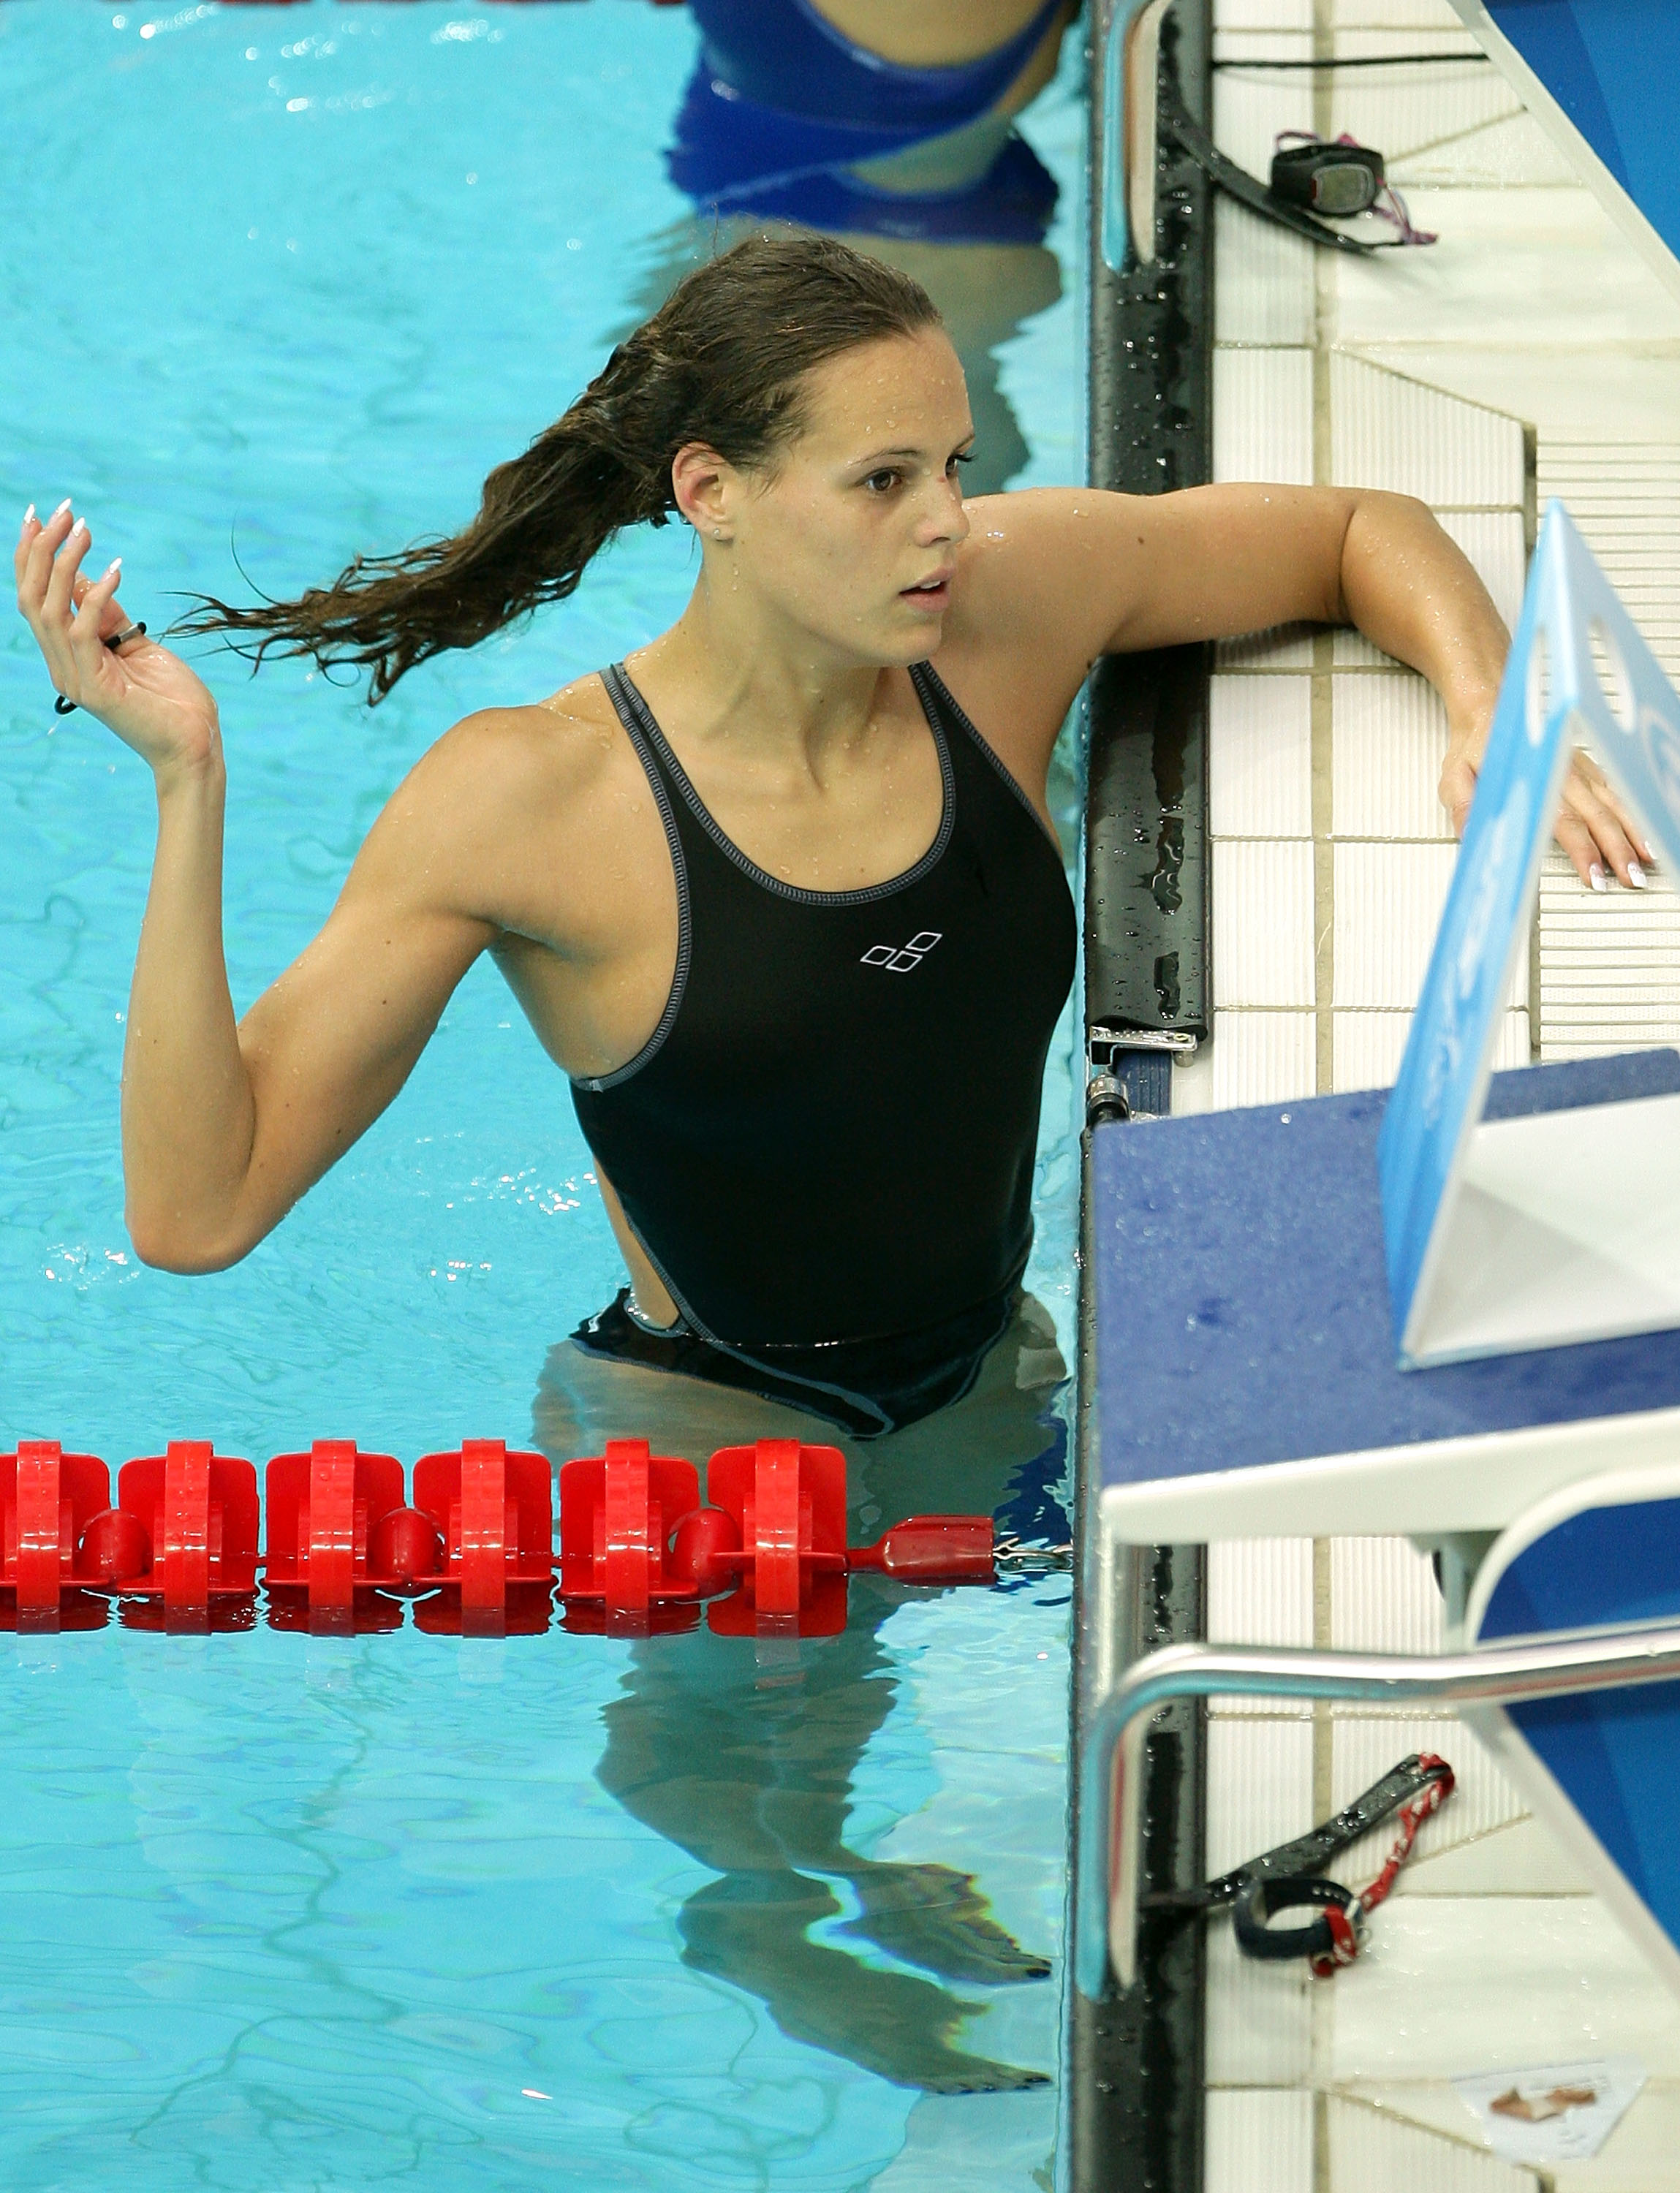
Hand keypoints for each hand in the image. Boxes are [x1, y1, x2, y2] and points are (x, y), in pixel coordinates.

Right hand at [16, 501, 221, 783]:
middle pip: (32, 598)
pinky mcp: (95, 688)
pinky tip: (118, 570)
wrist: (194, 746)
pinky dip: (97, 596)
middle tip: (61, 510)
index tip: (40, 514)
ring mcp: (75, 678)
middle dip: (42, 549)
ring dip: (65, 563)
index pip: (34, 599)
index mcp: (67, 657)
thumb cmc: (172, 699)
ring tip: (85, 529)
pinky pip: (83, 630)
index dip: (31, 556)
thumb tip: (88, 578)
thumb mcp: (137, 646)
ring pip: (50, 609)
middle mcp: (62, 667)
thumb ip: (109, 616)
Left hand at [1441, 724, 1652, 891]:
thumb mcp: (1456, 777)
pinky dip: (1631, 815)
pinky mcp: (1587, 769)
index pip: (1564, 821)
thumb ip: (1465, 806)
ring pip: (1614, 805)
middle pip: (1598, 818)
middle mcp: (1564, 774)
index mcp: (1535, 778)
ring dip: (1631, 834)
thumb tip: (1472, 836)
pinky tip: (1641, 834)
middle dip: (1617, 850)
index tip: (1593, 873)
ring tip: (1644, 862)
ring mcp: (1580, 771)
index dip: (1582, 849)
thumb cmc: (1476, 745)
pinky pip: (1616, 794)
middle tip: (1630, 878)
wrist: (1491, 710)